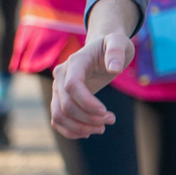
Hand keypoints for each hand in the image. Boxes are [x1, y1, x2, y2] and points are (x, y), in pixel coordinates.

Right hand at [49, 0, 140, 138]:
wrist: (101, 50)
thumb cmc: (111, 45)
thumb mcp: (119, 43)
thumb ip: (116, 52)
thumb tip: (114, 69)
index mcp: (74, 62)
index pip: (72, 86)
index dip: (87, 102)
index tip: (106, 112)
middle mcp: (61, 75)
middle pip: (66, 105)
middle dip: (88, 118)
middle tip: (111, 120)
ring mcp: (58, 88)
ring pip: (58, 115)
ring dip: (80, 127)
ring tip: (102, 128)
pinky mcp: (60, 99)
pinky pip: (57, 119)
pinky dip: (71, 130)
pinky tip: (89, 132)